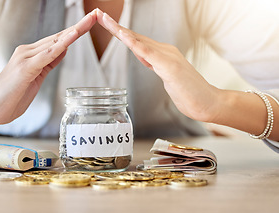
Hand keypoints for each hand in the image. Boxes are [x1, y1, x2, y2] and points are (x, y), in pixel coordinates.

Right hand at [0, 10, 96, 127]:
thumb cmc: (12, 95)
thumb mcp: (36, 77)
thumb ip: (48, 63)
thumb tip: (63, 50)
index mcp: (31, 54)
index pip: (58, 40)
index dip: (75, 31)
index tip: (90, 22)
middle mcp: (28, 51)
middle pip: (59, 37)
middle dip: (79, 26)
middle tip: (96, 15)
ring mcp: (25, 58)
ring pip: (55, 42)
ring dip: (74, 31)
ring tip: (90, 20)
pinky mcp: (25, 68)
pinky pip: (47, 55)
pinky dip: (60, 46)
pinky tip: (71, 38)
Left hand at [96, 9, 221, 122]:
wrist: (209, 103)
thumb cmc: (190, 94)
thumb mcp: (167, 78)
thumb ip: (157, 66)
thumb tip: (146, 59)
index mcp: (163, 55)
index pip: (137, 41)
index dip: (120, 32)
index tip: (106, 24)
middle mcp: (165, 52)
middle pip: (135, 37)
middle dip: (115, 26)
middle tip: (98, 14)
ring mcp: (168, 58)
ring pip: (138, 41)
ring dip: (119, 30)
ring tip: (104, 18)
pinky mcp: (170, 67)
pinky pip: (148, 53)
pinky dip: (134, 43)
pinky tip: (122, 35)